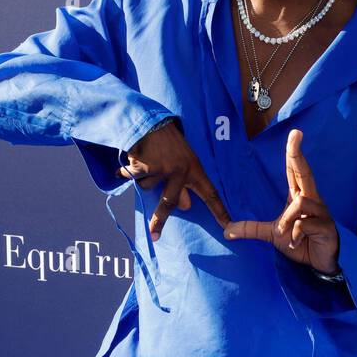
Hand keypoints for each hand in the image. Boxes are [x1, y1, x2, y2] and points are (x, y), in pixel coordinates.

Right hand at [119, 120, 230, 240]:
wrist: (150, 121)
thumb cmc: (169, 144)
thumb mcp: (183, 162)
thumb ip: (184, 185)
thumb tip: (185, 208)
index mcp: (195, 170)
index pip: (211, 194)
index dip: (220, 212)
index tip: (229, 229)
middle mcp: (180, 171)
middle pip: (169, 203)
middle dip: (158, 221)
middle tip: (154, 235)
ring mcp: (162, 168)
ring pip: (148, 188)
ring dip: (143, 178)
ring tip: (145, 161)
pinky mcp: (145, 165)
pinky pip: (133, 177)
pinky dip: (128, 172)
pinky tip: (133, 158)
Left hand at [224, 128, 339, 273]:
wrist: (321, 263)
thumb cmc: (301, 242)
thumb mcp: (273, 234)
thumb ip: (251, 229)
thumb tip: (226, 231)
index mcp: (300, 196)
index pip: (295, 171)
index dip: (294, 152)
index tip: (295, 134)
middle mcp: (312, 200)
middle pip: (304, 172)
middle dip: (298, 155)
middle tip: (296, 134)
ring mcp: (321, 212)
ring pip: (300, 203)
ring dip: (288, 220)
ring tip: (286, 235)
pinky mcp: (327, 227)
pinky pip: (305, 224)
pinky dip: (296, 235)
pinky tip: (296, 244)